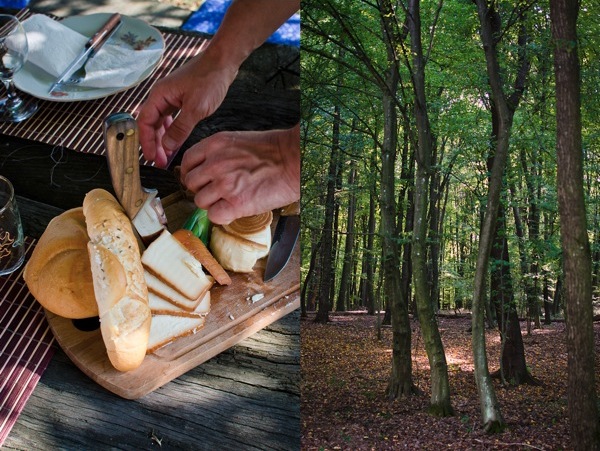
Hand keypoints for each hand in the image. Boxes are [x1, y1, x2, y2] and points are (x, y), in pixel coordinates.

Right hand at [137, 52, 238, 167]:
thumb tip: (166, 147)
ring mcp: (171, 97)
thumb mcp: (196, 108)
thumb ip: (180, 128)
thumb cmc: (210, 79)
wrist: (223, 62)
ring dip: (163, 139)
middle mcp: (162, 96)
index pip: (145, 122)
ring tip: (166, 156)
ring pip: (161, 122)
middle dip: (154, 144)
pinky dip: (172, 131)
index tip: (151, 158)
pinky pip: (171, 118)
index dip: (146, 142)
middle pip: (151, 124)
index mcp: (159, 95)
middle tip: (160, 162)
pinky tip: (175, 142)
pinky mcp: (181, 99)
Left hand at [180, 124, 299, 223]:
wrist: (294, 160)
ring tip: (230, 199)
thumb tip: (205, 171)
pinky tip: (235, 209)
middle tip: (218, 191)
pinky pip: (214, 216)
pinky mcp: (236, 204)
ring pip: (200, 201)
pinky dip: (222, 216)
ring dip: (212, 203)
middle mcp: (215, 164)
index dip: (192, 172)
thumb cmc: (274, 151)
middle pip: (190, 183)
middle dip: (202, 188)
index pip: (187, 162)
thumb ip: (218, 154)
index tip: (201, 179)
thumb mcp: (238, 142)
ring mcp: (224, 185)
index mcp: (215, 144)